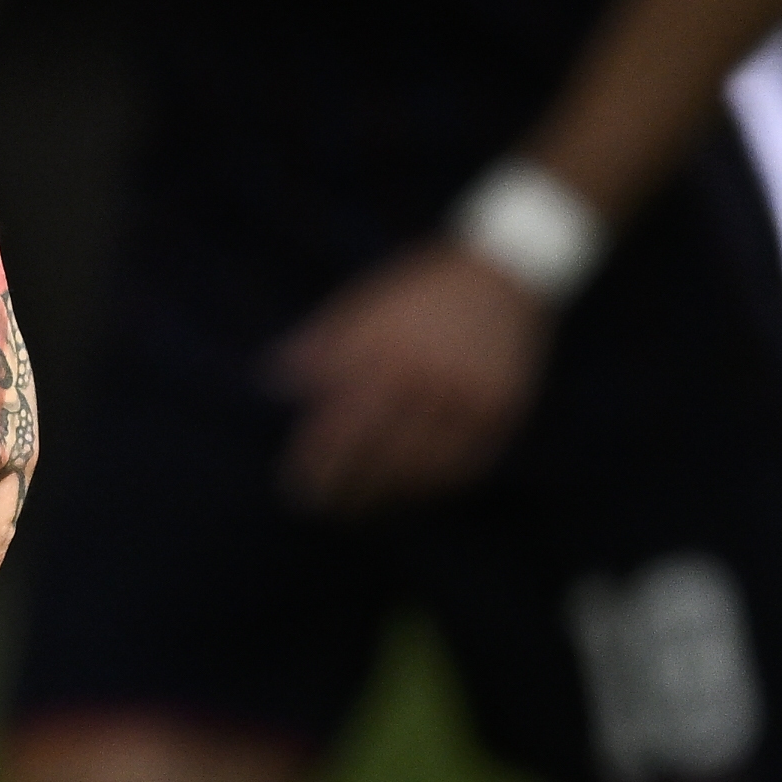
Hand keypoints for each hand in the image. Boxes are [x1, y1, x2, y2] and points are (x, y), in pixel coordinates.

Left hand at [268, 242, 544, 512]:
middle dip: (346, 490)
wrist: (507, 269)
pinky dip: (436, 485)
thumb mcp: (366, 301)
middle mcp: (428, 376)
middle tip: (324, 511)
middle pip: (377, 453)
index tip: (297, 488)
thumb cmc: (423, 290)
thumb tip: (274, 380)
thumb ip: (323, 341)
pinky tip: (413, 493)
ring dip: (388, 496)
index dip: (315, 463)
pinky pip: (465, 464)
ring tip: (365, 511)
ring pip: (421, 467)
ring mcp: (469, 396)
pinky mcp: (503, 410)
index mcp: (387, 350)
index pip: (339, 423)